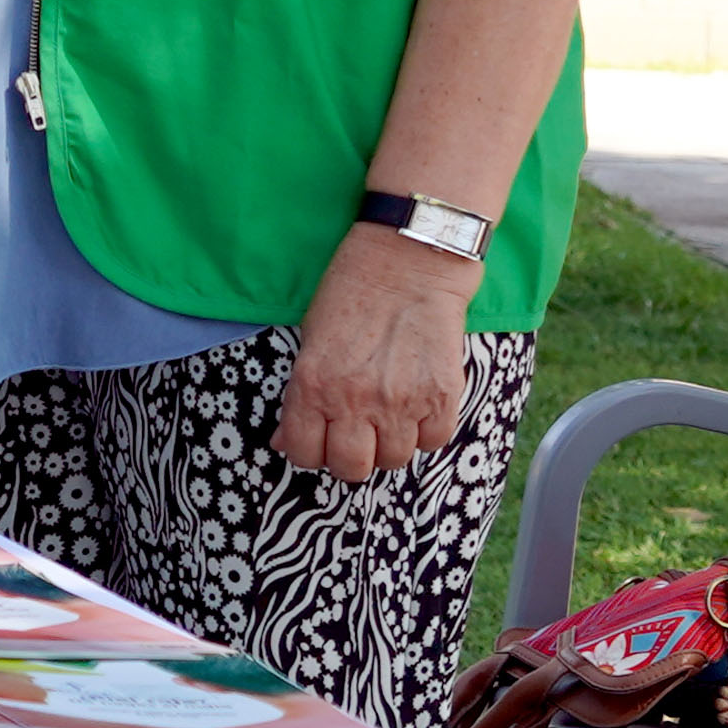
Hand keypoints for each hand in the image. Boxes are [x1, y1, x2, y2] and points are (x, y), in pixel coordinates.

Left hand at [276, 221, 483, 482]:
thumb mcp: (309, 341)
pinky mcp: (442, 395)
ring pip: (394, 460)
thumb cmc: (351, 293)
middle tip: (357, 436)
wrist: (408, 260)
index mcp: (311, 386)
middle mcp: (353, 401)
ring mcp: (401, 401)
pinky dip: (426, 432)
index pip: (304, 454)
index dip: (311, 452)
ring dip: (390, 444)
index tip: (320, 440)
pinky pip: (434, 441)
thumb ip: (299, 397)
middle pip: (352, 468)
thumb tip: (286, 442)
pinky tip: (418, 408)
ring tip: (389, 416)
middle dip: (351, 458)